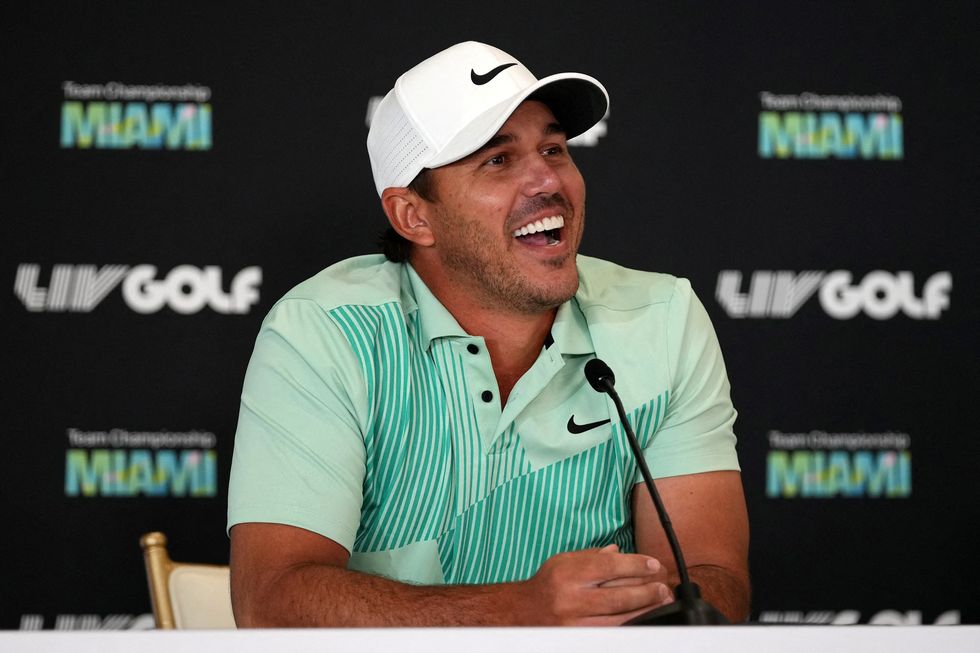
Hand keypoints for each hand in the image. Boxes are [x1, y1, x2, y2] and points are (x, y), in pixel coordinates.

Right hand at [517, 544, 673, 625]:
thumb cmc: (547, 584)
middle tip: (663, 587)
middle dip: (646, 591)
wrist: (522, 612)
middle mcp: (571, 598)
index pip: (609, 566)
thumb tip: (620, 553)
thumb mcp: (564, 561)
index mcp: (568, 573)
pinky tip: (643, 618)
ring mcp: (575, 622)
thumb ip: (592, 557)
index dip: (636, 565)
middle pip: (618, 595)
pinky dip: (630, 624)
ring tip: (660, 602)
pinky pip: (611, 632)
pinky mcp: (578, 637)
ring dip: (644, 610)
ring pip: (619, 618)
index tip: (653, 565)